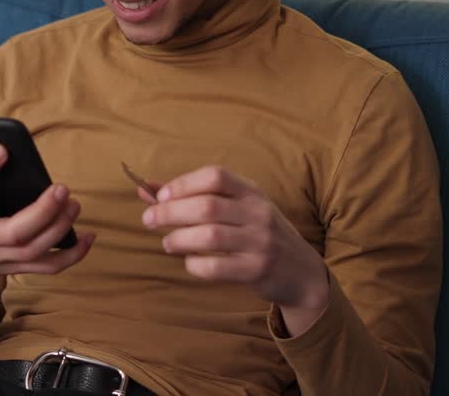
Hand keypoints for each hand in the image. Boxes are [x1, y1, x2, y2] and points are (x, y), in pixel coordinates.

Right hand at [0, 145, 95, 319]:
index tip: (1, 148)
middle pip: (15, 233)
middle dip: (42, 212)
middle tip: (61, 188)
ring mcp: (1, 257)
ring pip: (35, 250)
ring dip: (60, 228)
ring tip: (73, 203)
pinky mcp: (18, 266)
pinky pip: (49, 267)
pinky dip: (73, 255)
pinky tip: (89, 236)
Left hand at [140, 165, 329, 335]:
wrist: (302, 272)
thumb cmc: (259, 234)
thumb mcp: (237, 209)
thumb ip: (195, 196)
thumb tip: (145, 188)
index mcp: (252, 192)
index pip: (216, 176)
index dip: (184, 183)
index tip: (160, 195)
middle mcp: (258, 213)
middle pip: (207, 206)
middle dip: (170, 212)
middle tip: (148, 219)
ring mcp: (260, 243)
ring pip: (210, 236)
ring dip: (179, 239)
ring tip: (166, 242)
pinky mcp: (257, 271)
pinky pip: (217, 267)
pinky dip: (195, 265)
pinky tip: (189, 262)